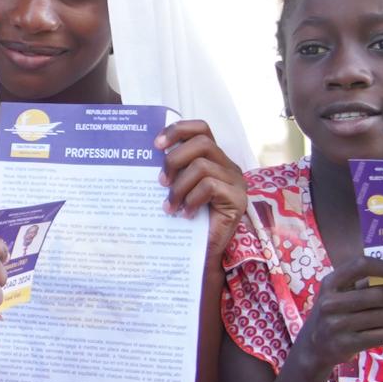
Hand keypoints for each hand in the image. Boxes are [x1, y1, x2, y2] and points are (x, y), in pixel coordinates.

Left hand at [157, 120, 247, 259]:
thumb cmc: (184, 220)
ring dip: (179, 187)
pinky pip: (209, 186)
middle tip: (161, 182)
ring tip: (170, 206)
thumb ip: (171, 171)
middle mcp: (228, 166)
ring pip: (202, 166)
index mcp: (213, 159)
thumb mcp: (176, 189)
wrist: (201, 252)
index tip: (156, 145)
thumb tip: (144, 155)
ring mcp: (236, 182)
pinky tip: (185, 214)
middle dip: (175, 160)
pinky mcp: (238, 199)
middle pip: (202, 143)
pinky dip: (191, 200)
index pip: (201, 129)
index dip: (179, 130)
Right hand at [292, 257, 382, 373]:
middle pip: (380, 295)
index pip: (362, 265)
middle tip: (378, 306)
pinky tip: (370, 335)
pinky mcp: (345, 344)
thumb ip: (364, 282)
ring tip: (370, 323)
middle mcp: (329, 302)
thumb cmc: (335, 314)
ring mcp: (335, 324)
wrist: (314, 346)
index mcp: (330, 283)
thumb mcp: (340, 293)